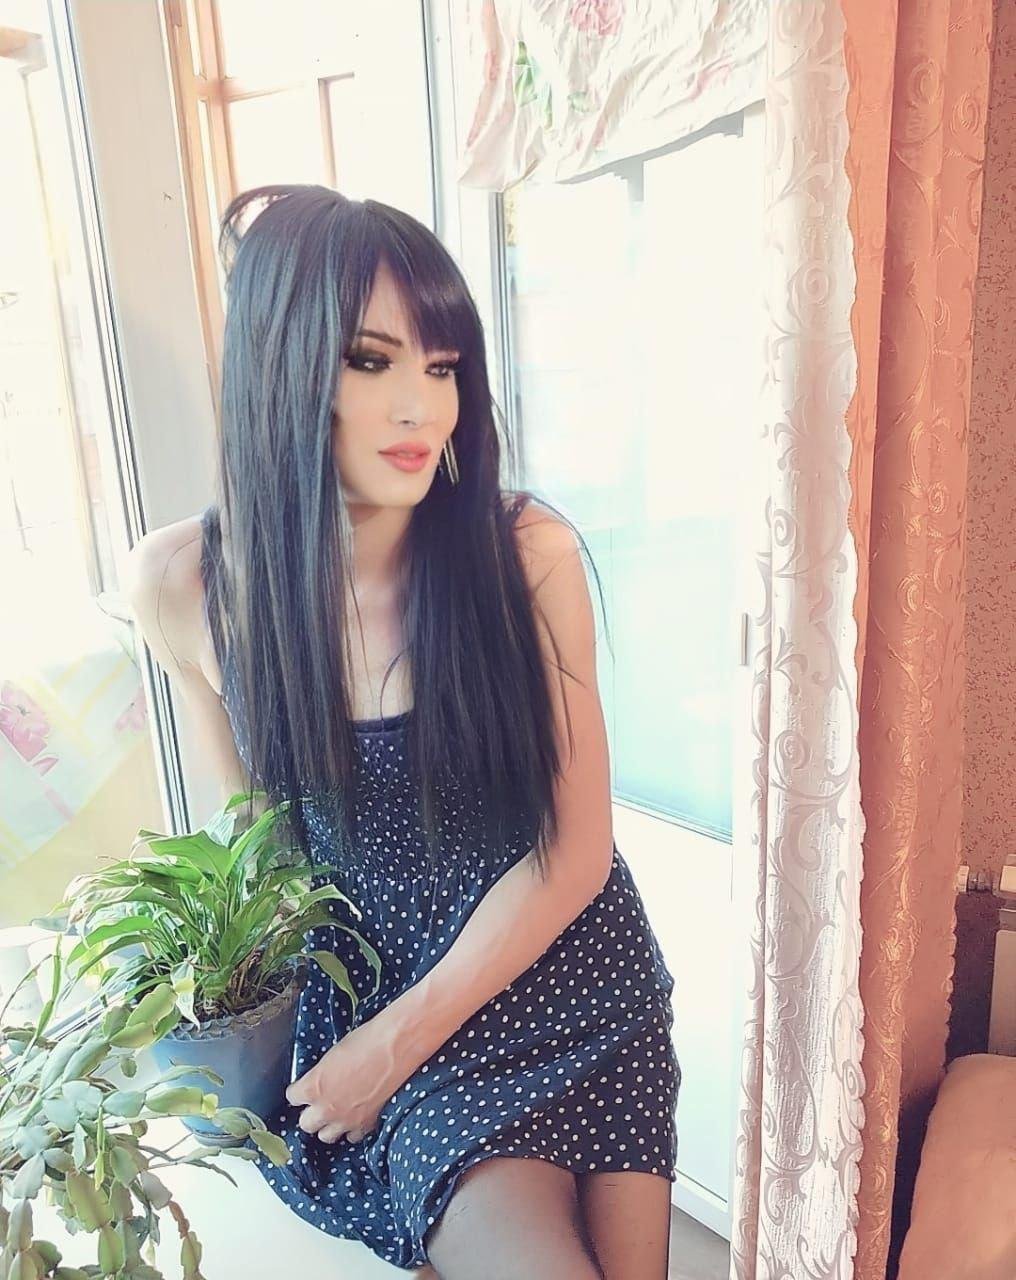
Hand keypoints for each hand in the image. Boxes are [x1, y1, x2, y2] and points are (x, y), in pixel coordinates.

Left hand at [285, 1020, 396, 1144]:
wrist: (396, 1046)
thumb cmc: (367, 1041)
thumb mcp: (334, 1054)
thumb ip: (321, 1074)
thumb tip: (321, 1079)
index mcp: (313, 1086)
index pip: (292, 1098)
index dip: (299, 1091)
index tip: (303, 1089)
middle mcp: (326, 1108)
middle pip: (306, 1124)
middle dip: (311, 1113)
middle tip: (318, 1103)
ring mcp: (347, 1120)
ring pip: (327, 1136)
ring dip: (329, 1125)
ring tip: (337, 1112)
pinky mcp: (368, 1124)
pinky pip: (353, 1136)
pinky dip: (353, 1128)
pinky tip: (357, 1115)